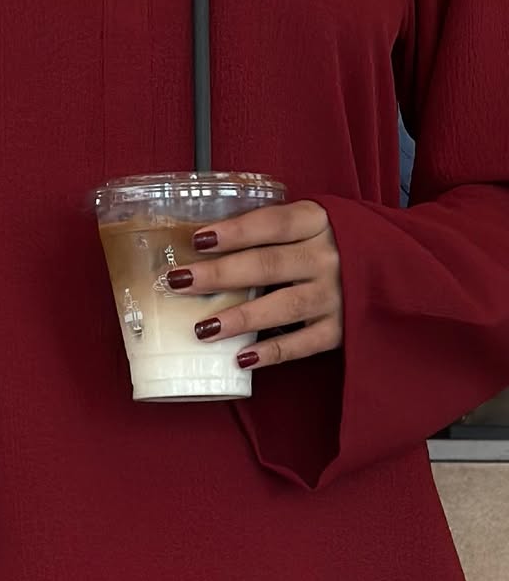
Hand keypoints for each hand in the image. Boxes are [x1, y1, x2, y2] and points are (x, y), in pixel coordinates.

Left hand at [166, 200, 342, 368]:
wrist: (402, 267)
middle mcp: (329, 257)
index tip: (197, 240)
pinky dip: (272, 353)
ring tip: (202, 329)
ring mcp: (338, 294)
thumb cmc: (338, 241)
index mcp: (319, 222)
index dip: (235, 232)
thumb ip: (274, 230)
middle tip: (178, 282)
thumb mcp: (314, 222)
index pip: (272, 224)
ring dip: (240, 318)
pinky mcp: (343, 328)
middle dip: (219, 274)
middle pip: (267, 265)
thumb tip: (205, 243)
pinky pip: (303, 344)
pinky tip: (241, 359)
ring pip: (283, 306)